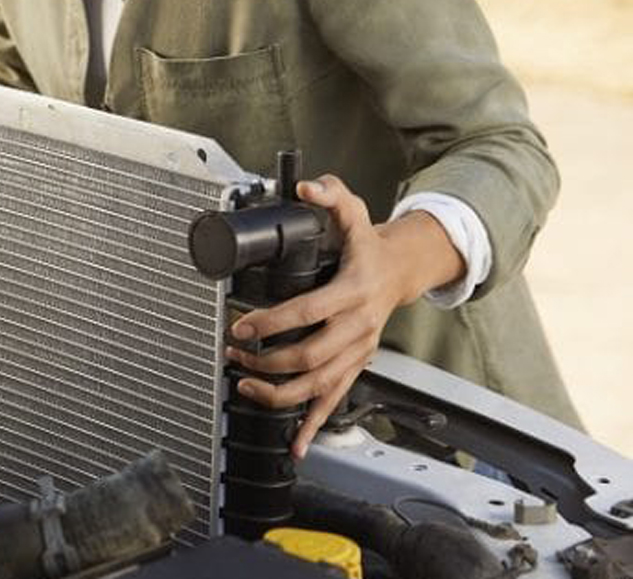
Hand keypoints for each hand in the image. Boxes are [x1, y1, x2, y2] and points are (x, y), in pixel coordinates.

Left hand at [224, 174, 463, 458]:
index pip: (308, 312)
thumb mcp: (354, 214)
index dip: (272, 322)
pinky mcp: (355, 367)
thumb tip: (307, 186)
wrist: (400, 271)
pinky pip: (335, 403)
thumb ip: (331, 196)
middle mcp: (357, 328)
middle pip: (310, 356)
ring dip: (279, 393)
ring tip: (243, 385)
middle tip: (232, 353)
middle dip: (266, 361)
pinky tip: (295, 446)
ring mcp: (358, 352)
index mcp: (352, 293)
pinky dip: (314, 427)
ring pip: (319, 386)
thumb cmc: (367, 245)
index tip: (240, 326)